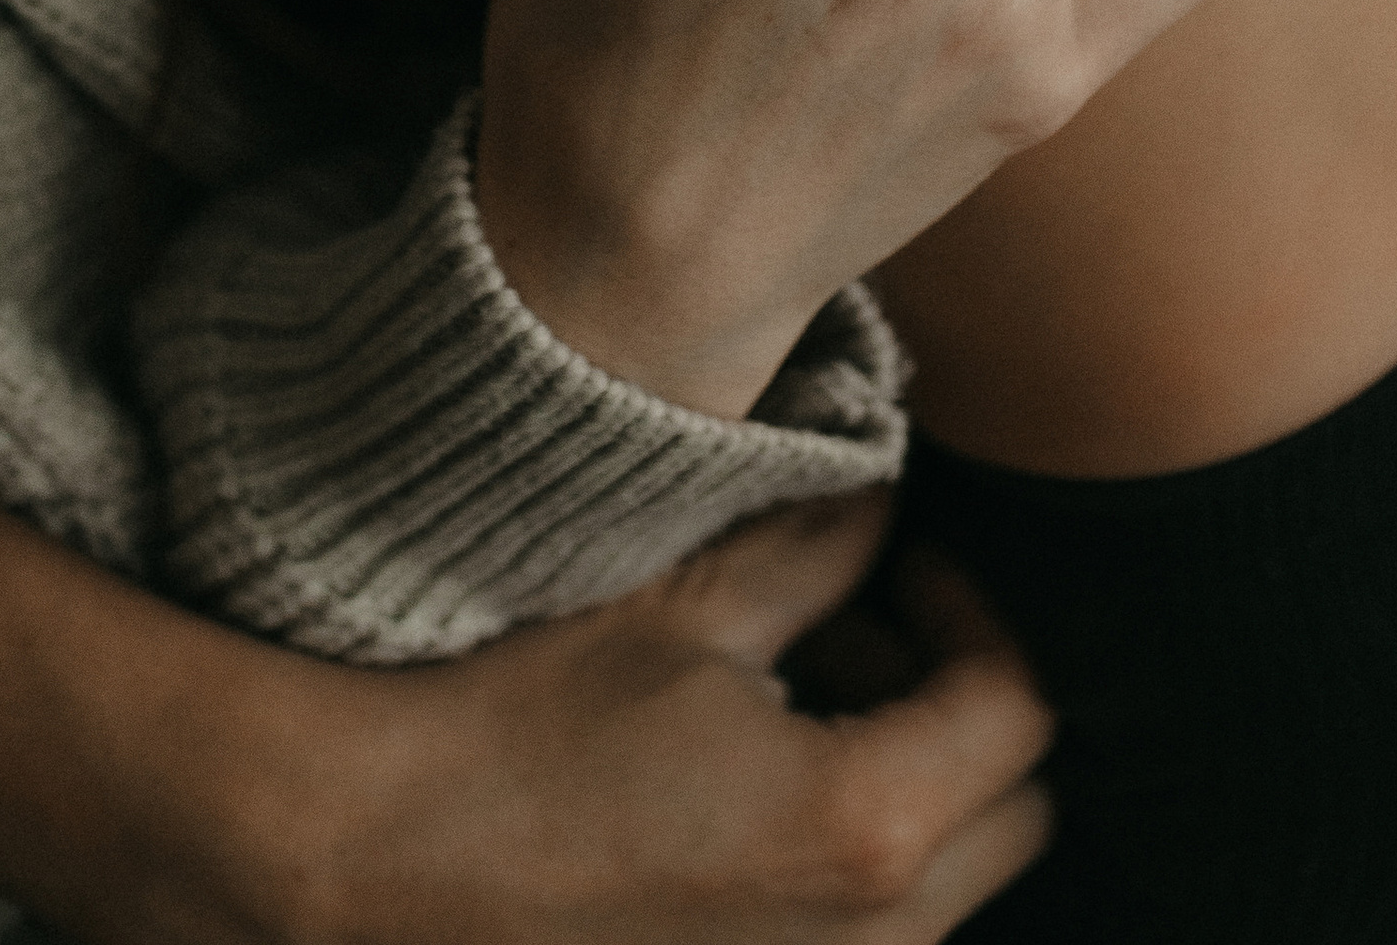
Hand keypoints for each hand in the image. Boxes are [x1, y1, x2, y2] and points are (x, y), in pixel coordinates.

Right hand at [321, 493, 1048, 944]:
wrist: (380, 866)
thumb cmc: (519, 729)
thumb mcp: (681, 606)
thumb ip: (816, 545)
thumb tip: (886, 495)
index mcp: (867, 824)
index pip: (1017, 710)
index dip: (969, 611)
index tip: (903, 565)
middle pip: (1014, 815)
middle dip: (956, 709)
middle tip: (853, 634)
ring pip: (949, 886)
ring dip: (909, 790)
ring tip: (786, 712)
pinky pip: (871, 938)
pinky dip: (846, 862)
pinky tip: (743, 798)